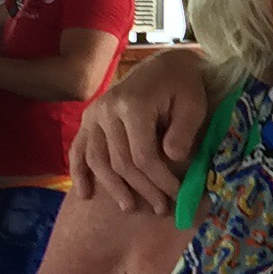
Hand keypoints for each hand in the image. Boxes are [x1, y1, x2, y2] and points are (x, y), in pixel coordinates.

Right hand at [70, 50, 208, 214]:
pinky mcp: (88, 119)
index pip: (143, 155)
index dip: (159, 180)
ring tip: (130, 207)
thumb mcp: (193, 104)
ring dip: (113, 188)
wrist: (163, 65)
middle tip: (160, 208)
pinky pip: (79, 150)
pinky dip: (79, 173)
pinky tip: (85, 194)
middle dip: (142, 189)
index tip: (175, 194)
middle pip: (121, 162)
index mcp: (134, 105)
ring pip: (98, 161)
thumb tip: (172, 159)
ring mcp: (94, 115)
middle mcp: (107, 110)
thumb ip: (184, 131)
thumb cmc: (182, 86)